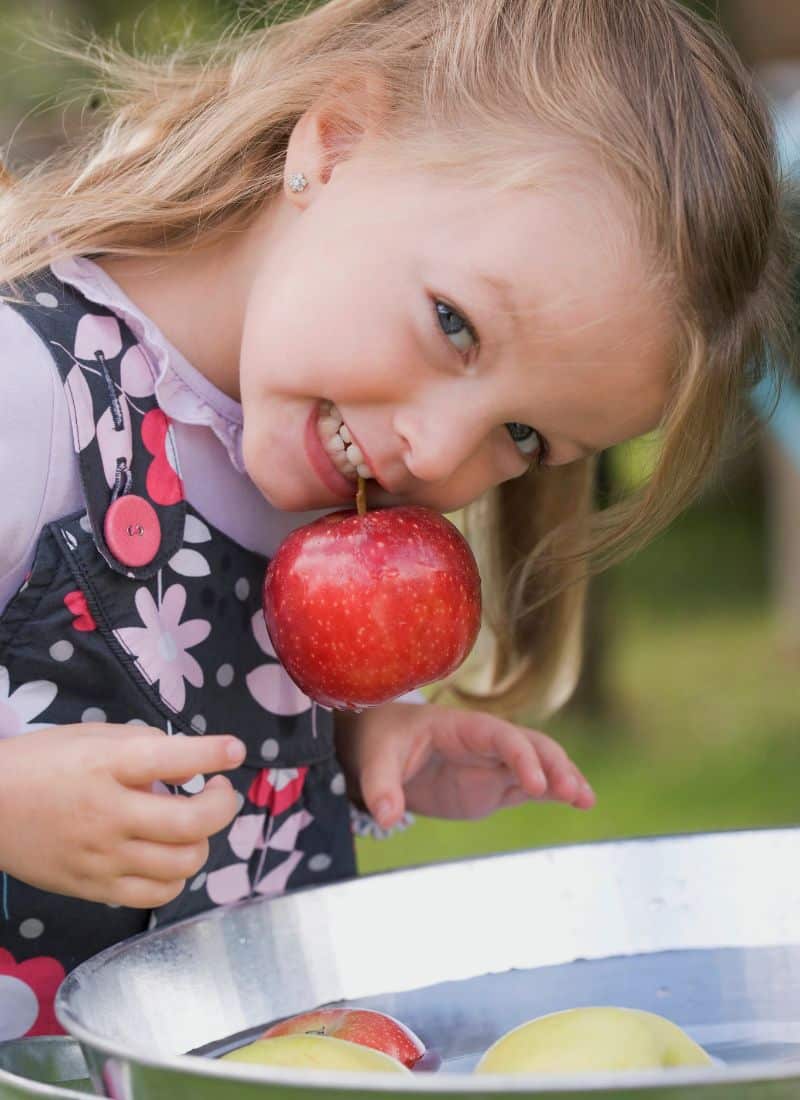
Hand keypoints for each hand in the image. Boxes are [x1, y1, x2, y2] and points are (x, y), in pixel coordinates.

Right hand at [0, 723, 245, 907]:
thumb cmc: (41, 764)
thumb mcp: (90, 737)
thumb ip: (142, 746)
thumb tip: (186, 764)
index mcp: (106, 765)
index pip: (174, 760)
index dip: (213, 755)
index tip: (234, 751)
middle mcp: (109, 814)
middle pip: (192, 823)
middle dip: (223, 805)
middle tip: (218, 791)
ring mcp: (103, 857)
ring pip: (184, 864)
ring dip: (203, 840)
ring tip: (193, 823)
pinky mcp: (95, 888)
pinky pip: (157, 894)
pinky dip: (177, 875)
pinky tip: (170, 854)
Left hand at [335, 702, 594, 829]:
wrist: (382, 747)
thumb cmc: (382, 743)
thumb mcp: (376, 760)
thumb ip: (381, 786)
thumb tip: (386, 816)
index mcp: (462, 727)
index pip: (501, 736)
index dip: (520, 756)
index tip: (534, 784)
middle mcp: (486, 742)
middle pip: (531, 746)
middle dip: (553, 766)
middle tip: (572, 794)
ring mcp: (494, 765)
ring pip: (540, 765)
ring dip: (563, 777)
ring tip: (585, 801)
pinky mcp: (494, 786)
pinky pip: (532, 786)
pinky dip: (555, 792)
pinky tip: (579, 803)